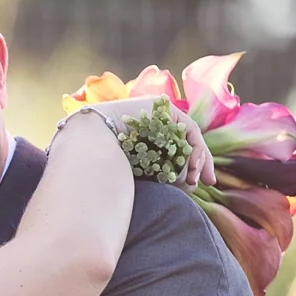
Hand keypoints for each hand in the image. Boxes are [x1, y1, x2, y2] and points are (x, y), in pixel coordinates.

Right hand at [90, 95, 215, 189]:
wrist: (90, 146)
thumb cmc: (105, 168)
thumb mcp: (139, 177)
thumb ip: (159, 178)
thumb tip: (187, 187)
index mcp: (144, 142)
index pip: (173, 154)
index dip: (189, 170)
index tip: (199, 185)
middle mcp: (152, 127)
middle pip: (184, 145)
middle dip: (198, 166)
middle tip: (206, 182)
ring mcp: (157, 116)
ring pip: (188, 138)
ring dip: (198, 159)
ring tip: (196, 179)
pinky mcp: (163, 107)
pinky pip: (188, 128)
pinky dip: (195, 147)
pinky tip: (193, 165)